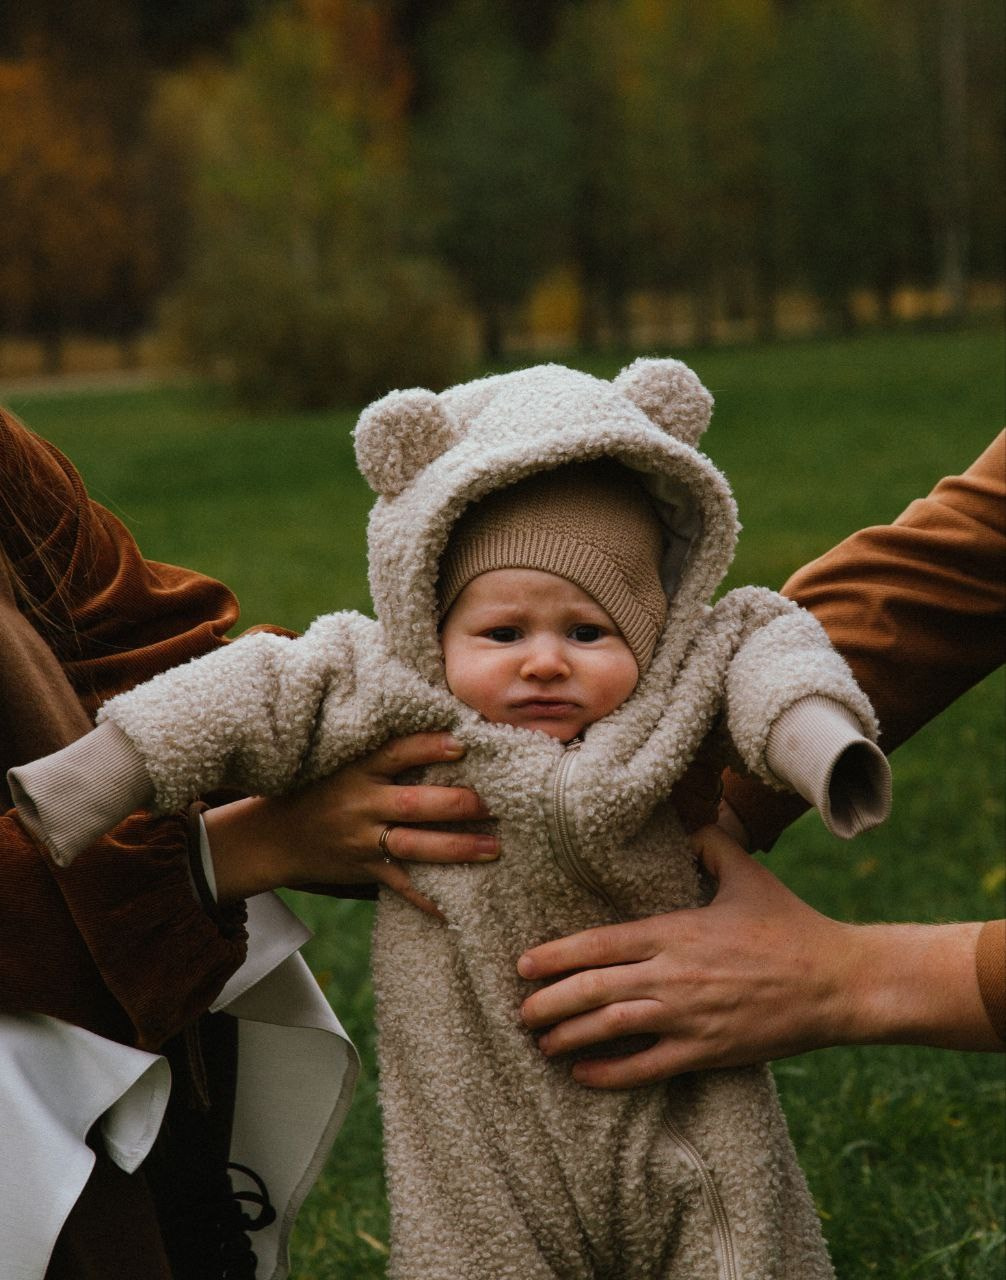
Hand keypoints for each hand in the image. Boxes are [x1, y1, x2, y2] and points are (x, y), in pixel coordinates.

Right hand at [205, 731, 497, 912]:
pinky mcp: (362, 868)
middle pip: (414, 804)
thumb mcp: (342, 762)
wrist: (272, 836)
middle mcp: (361, 803)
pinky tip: (454, 907)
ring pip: (414, 845)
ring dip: (456, 849)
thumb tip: (444, 735)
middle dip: (457, 804)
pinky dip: (425, 898)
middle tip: (496, 802)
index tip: (463, 744)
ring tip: (493, 848)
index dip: (429, 747)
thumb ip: (385, 753)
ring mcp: (361, 839)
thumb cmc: (319, 789)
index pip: (397, 752)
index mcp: (357, 769)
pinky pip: (399, 885)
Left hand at [517, 825, 995, 1084]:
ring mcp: (689, 1016)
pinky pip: (648, 1066)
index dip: (556, 956)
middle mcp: (673, 974)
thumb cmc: (790, 924)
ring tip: (542, 1042)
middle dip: (549, 1002)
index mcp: (675, 930)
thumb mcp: (747, 873)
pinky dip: (610, 1073)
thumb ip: (710, 844)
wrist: (837, 981)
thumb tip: (689, 820)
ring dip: (569, 1037)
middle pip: (593, 989)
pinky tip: (583, 1074)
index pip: (600, 943)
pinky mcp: (708, 1050)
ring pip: (611, 1028)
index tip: (523, 964)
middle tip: (520, 1011)